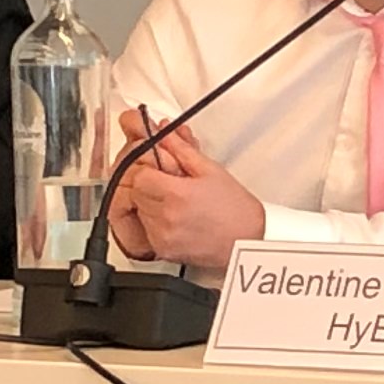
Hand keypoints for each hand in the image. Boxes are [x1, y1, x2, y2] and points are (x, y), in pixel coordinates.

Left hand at [105, 105, 262, 267]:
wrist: (246, 241)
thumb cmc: (235, 210)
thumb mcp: (210, 170)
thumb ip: (181, 149)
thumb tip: (164, 133)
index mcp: (176, 194)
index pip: (139, 175)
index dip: (148, 169)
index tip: (159, 170)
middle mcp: (166, 217)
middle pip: (136, 193)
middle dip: (148, 186)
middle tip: (170, 185)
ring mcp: (163, 236)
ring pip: (140, 211)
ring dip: (151, 203)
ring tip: (176, 203)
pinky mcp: (164, 250)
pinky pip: (147, 230)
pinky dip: (155, 222)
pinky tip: (176, 218)